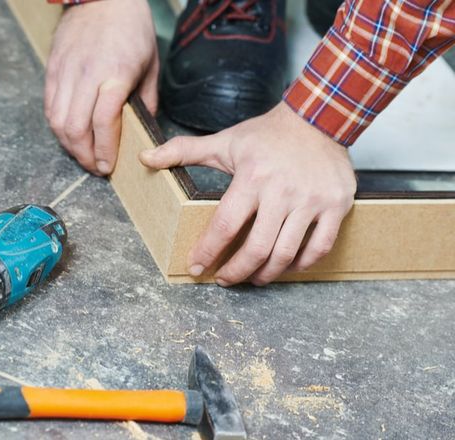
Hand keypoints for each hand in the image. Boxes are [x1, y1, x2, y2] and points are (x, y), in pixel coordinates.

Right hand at [45, 0, 158, 174]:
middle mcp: (87, 74)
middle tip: (95, 167)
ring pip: (57, 121)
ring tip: (82, 154)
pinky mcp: (52, 69)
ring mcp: (65, 71)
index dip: (104, 150)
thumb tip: (142, 130)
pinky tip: (69, 134)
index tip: (108, 166)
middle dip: (84, 155)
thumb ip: (146, 101)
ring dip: (68, 145)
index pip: (103, 122)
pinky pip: (49, 107)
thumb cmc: (131, 29)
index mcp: (115, 74)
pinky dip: (57, 126)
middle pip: (75, 128)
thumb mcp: (150, 64)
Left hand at [139, 103, 356, 285]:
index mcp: (252, 177)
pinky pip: (320, 247)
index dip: (208, 251)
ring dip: (266, 274)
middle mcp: (282, 191)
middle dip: (236, 271)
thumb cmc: (267, 134)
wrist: (320, 118)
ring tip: (253, 278)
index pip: (225, 225)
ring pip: (287, 253)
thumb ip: (182, 151)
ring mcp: (312, 200)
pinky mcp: (336, 206)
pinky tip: (286, 267)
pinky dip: (301, 264)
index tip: (196, 267)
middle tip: (224, 279)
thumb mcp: (224, 141)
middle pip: (257, 247)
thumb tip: (145, 157)